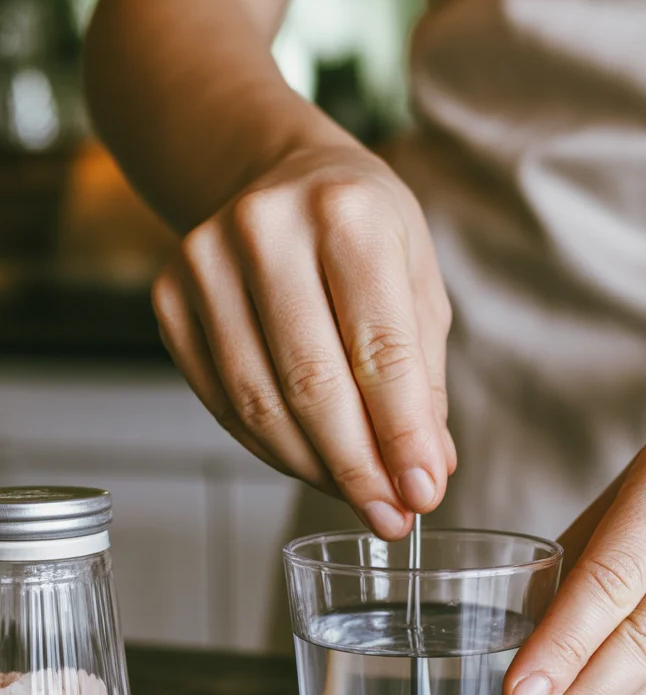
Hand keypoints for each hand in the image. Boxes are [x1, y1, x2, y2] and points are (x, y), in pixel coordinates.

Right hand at [152, 141, 454, 538]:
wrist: (280, 178)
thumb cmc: (363, 232)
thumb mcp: (418, 285)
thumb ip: (423, 380)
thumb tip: (426, 472)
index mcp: (348, 214)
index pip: (379, 349)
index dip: (402, 434)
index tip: (422, 494)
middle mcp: (267, 229)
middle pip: (312, 384)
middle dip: (358, 468)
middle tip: (390, 517)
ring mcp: (206, 262)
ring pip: (260, 404)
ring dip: (315, 469)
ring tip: (358, 496)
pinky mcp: (169, 299)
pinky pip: (223, 403)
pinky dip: (272, 449)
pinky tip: (310, 462)